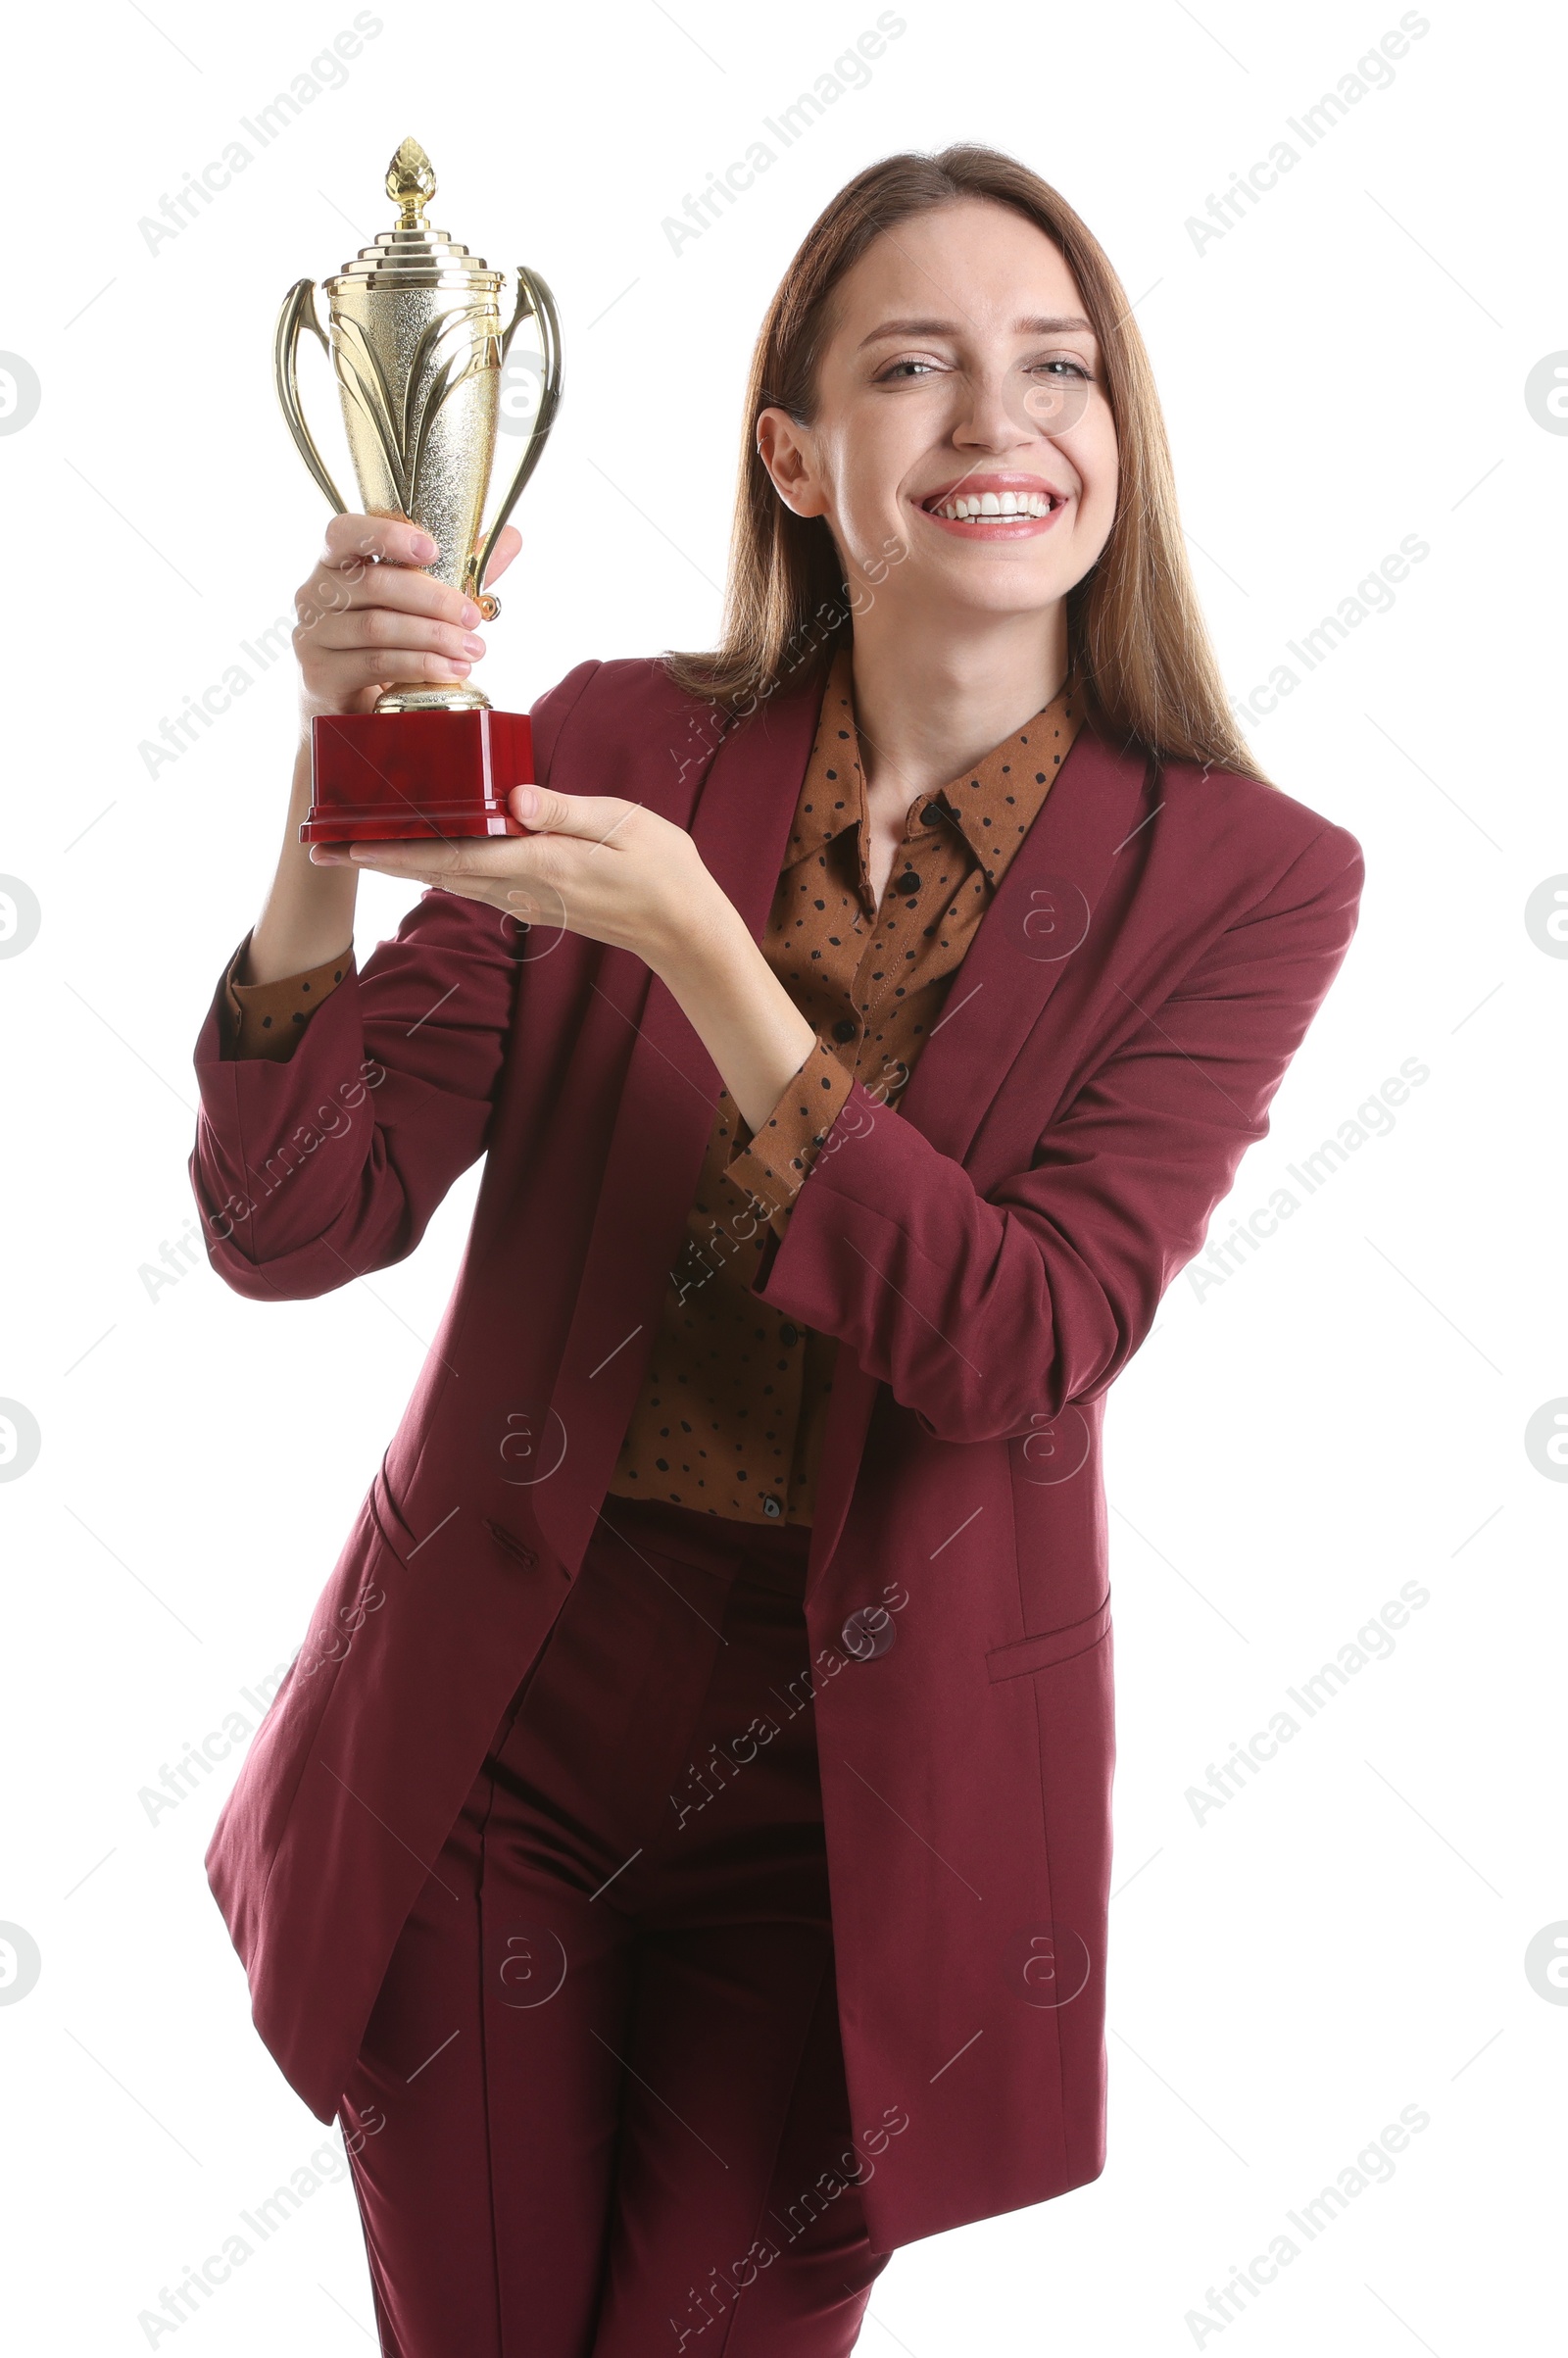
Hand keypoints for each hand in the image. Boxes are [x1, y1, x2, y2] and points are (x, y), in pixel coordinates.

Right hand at [291, 512, 522, 721]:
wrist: (345, 708)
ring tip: (473, 651)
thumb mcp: (417, 604)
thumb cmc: (381, 643)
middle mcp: (313, 594)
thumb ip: (457, 570)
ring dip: (433, 637)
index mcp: (333, 564)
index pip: (345, 532)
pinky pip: (375, 663)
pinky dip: (419, 665)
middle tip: (473, 617)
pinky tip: (451, 671)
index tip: (431, 549)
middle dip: (433, 600)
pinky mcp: (320, 674)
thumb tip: (511, 538)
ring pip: (378, 627)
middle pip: (375, 585)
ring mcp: (312, 635)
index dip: (387, 535)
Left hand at [312, 783, 734, 978]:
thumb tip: (514, 796)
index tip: (347, 846)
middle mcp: (522, 889)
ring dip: (399, 864)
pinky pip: (471, 882)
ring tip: (354, 847)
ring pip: (448, 879)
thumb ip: (566, 809)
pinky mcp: (533, 901)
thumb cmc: (664, 870)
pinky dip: (436, 866)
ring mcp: (525, 901)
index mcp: (540, 865)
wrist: (685, 929)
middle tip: (321, 851)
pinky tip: (418, 851)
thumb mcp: (623, 823)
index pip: (453, 855)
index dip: (395, 850)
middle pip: (434, 871)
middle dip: (377, 861)